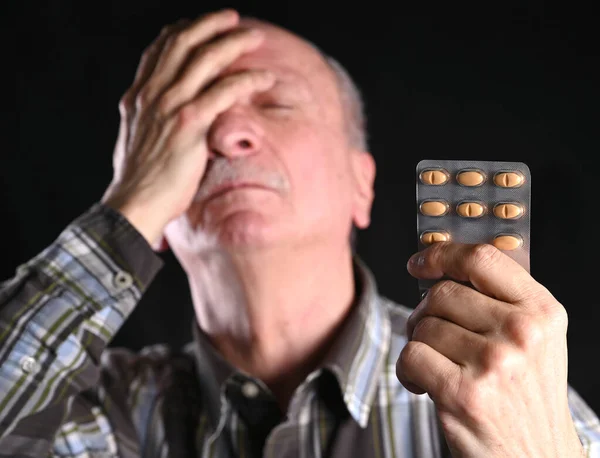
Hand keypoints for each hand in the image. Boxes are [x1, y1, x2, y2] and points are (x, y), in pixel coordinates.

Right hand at [101, 9, 274, 246]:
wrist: (134, 205)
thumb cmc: (140, 182)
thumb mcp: (136, 141)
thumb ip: (150, 121)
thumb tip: (163, 119)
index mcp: (138, 97)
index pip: (159, 50)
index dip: (182, 31)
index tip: (201, 26)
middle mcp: (152, 94)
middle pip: (182, 43)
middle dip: (210, 25)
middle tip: (233, 18)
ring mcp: (169, 106)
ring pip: (206, 59)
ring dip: (234, 43)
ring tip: (256, 37)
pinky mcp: (189, 124)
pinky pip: (224, 92)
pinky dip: (247, 80)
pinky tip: (265, 78)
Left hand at [396, 242, 583, 456]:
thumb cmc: (525, 396)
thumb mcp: (534, 341)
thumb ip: (500, 300)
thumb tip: (441, 266)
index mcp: (542, 312)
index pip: (482, 258)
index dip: (442, 254)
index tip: (421, 262)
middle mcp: (522, 333)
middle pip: (442, 293)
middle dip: (425, 312)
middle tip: (431, 335)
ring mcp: (493, 363)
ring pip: (423, 325)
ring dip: (418, 344)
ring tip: (437, 366)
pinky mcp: (463, 394)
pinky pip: (411, 355)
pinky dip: (407, 370)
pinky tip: (424, 384)